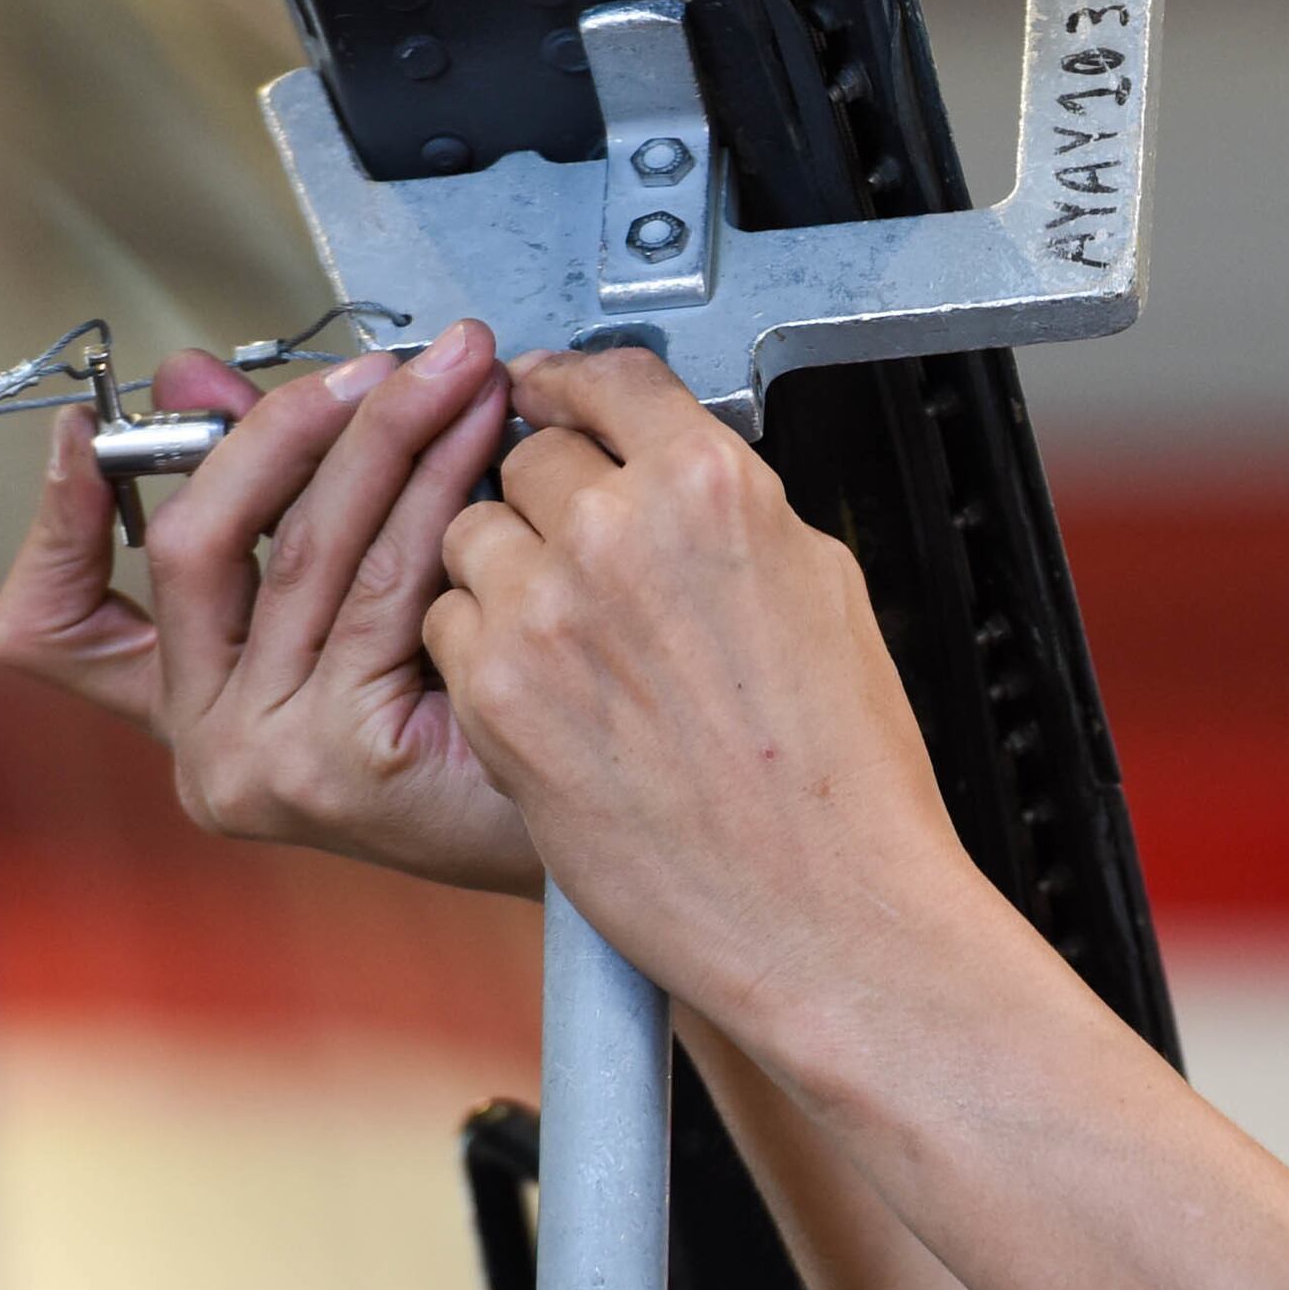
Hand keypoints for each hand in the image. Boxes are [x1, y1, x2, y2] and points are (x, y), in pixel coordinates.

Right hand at [0, 318, 536, 894]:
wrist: (600, 812)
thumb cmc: (483, 700)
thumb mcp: (354, 584)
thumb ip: (270, 486)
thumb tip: (186, 371)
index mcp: (188, 707)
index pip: (51, 629)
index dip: (54, 521)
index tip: (84, 429)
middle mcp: (208, 748)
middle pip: (192, 545)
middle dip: (284, 427)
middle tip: (377, 365)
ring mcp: (267, 763)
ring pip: (302, 552)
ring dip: (388, 437)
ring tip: (457, 372)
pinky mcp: (344, 763)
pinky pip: (383, 587)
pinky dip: (437, 492)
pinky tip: (486, 441)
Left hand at [426, 346, 1016, 1048]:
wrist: (825, 909)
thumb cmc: (841, 775)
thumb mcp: (820, 588)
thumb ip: (729, 511)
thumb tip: (670, 474)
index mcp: (714, 487)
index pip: (610, 379)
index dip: (570, 384)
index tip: (546, 390)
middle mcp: (621, 533)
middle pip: (528, 457)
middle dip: (548, 499)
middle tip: (584, 558)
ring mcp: (547, 611)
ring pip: (471, 537)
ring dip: (504, 572)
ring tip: (572, 641)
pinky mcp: (497, 694)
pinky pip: (447, 627)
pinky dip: (481, 652)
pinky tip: (551, 698)